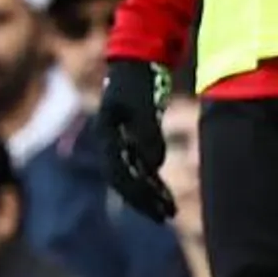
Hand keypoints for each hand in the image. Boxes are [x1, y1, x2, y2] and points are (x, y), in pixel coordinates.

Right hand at [99, 58, 173, 222]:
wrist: (136, 59)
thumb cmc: (140, 80)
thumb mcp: (145, 105)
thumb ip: (148, 134)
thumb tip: (154, 166)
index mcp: (107, 137)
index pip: (120, 176)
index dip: (139, 195)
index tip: (157, 210)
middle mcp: (109, 143)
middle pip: (125, 181)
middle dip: (145, 201)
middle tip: (167, 217)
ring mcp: (118, 141)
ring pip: (131, 175)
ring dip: (149, 193)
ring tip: (170, 210)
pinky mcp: (129, 137)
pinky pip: (137, 165)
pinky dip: (151, 179)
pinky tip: (163, 191)